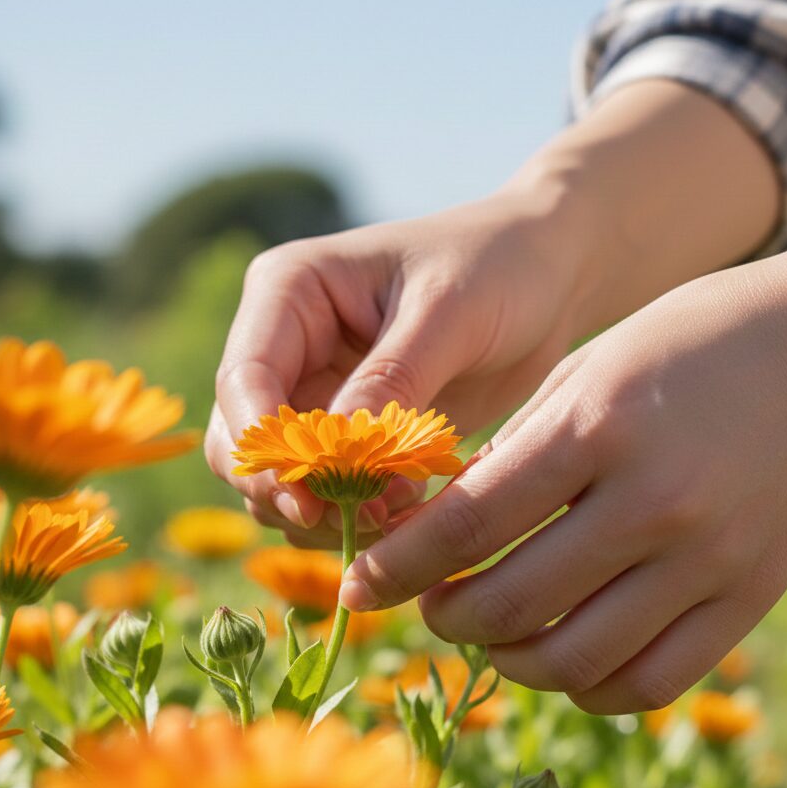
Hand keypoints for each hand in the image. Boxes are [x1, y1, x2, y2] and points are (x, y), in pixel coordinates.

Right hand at [205, 181, 598, 548]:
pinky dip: (352, 514)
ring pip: (277, 479)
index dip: (264, 448)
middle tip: (360, 520)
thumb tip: (338, 460)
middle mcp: (287, 346)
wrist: (545, 280)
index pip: (243, 381)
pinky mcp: (347, 435)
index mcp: (290, 292)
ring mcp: (313, 393)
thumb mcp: (448, 315)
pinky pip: (325, 492)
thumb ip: (391, 383)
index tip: (307, 498)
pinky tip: (406, 510)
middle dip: (290, 490)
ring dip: (324, 510)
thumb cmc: (497, 268)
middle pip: (241, 442)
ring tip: (397, 511)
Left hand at [339, 218, 786, 711]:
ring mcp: (711, 559)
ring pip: (576, 661)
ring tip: (487, 634)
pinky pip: (651, 680)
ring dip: (506, 661)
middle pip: (512, 605)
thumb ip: (516, 452)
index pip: (468, 524)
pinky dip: (587, 687)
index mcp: (601, 425)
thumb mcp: (590, 367)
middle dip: (444, 618)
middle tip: (427, 605)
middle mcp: (656, 501)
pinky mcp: (751, 596)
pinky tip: (561, 655)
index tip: (358, 586)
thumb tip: (443, 530)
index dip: (397, 567)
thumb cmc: (693, 340)